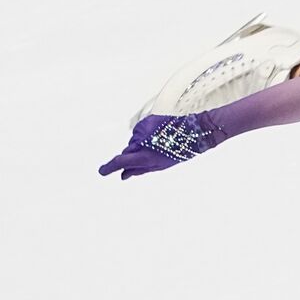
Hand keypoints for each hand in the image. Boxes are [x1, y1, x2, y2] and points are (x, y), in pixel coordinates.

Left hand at [97, 112, 229, 179]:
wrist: (198, 134)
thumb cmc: (174, 129)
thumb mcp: (148, 128)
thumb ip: (136, 137)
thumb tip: (134, 145)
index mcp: (145, 157)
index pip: (121, 162)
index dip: (110, 166)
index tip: (102, 171)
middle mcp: (153, 165)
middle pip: (131, 167)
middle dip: (122, 166)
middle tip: (110, 169)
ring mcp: (162, 165)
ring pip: (142, 168)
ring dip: (133, 166)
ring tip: (126, 172)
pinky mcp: (170, 162)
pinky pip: (152, 165)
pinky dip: (144, 165)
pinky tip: (144, 163)